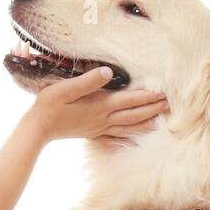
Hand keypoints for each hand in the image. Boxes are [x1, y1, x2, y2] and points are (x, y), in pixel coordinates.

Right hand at [30, 67, 168, 143]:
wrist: (38, 128)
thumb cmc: (50, 104)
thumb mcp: (67, 87)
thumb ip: (89, 80)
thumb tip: (109, 72)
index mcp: (100, 105)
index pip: (131, 99)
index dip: (148, 95)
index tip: (164, 92)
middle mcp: (103, 118)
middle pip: (134, 114)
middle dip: (153, 109)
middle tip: (170, 105)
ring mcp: (99, 128)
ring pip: (128, 127)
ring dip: (145, 123)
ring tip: (159, 121)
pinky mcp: (93, 133)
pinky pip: (116, 136)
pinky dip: (129, 136)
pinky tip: (134, 137)